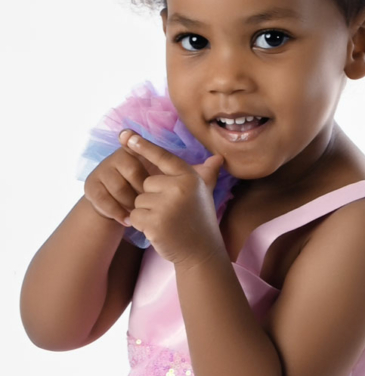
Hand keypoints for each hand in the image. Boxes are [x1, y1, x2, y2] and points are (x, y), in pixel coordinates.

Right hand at [84, 137, 159, 226]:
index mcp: (133, 151)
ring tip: (141, 212)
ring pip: (119, 188)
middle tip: (152, 201)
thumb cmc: (143, 191)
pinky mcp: (90, 186)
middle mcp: (115, 157)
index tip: (129, 136)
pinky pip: (105, 200)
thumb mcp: (154, 179)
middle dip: (144, 189)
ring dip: (132, 203)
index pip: (135, 143)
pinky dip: (118, 212)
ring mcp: (101, 170)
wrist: (118, 208)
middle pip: (133, 170)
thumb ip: (166, 169)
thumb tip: (188, 167)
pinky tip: (128, 220)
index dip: (132, 139)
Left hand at [119, 130, 225, 265]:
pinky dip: (142, 225)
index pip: (163, 157)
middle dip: (153, 198)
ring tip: (167, 222)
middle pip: (147, 183)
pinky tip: (159, 231)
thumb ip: (207, 173)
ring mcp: (166, 205)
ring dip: (147, 213)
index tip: (125, 134)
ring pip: (138, 201)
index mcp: (190, 177)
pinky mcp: (155, 222)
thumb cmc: (200, 219)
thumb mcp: (205, 192)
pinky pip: (134, 216)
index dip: (144, 145)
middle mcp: (179, 188)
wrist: (201, 251)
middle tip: (172, 212)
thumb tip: (219, 157)